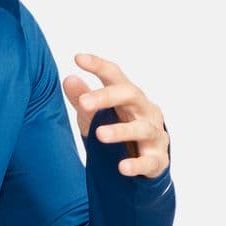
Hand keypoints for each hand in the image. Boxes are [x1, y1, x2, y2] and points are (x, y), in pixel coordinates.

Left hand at [64, 53, 169, 178]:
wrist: (148, 164)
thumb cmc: (122, 132)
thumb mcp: (98, 116)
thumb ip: (84, 101)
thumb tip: (68, 79)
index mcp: (129, 97)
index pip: (115, 76)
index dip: (98, 65)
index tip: (78, 58)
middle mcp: (145, 111)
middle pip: (131, 95)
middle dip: (107, 96)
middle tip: (83, 102)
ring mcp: (154, 135)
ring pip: (142, 128)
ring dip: (121, 131)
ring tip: (100, 135)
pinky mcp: (158, 160)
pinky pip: (149, 162)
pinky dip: (136, 164)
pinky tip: (122, 167)